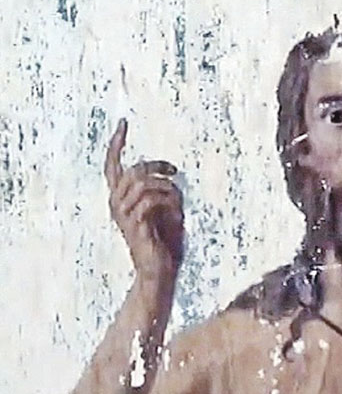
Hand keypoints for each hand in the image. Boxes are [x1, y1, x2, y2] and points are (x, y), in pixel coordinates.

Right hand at [104, 119, 184, 284]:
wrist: (160, 270)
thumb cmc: (165, 241)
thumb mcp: (168, 209)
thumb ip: (165, 191)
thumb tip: (170, 178)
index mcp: (120, 199)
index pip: (112, 165)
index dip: (116, 144)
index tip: (124, 123)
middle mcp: (116, 205)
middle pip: (133, 169)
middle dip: (156, 165)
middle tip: (173, 171)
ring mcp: (123, 215)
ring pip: (142, 183)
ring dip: (165, 187)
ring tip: (177, 199)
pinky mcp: (134, 225)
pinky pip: (150, 200)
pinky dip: (168, 201)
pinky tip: (177, 212)